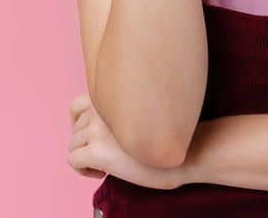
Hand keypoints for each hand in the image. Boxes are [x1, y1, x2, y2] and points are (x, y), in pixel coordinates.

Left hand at [68, 93, 188, 190]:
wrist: (193, 149)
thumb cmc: (181, 132)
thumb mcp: (150, 109)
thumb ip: (127, 108)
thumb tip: (110, 123)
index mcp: (115, 95)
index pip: (78, 105)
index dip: (85, 123)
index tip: (99, 135)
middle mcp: (103, 108)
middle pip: (76, 126)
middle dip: (88, 140)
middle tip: (109, 150)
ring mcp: (98, 129)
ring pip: (74, 144)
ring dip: (87, 155)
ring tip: (108, 163)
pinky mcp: (97, 151)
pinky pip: (74, 160)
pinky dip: (83, 170)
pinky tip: (102, 172)